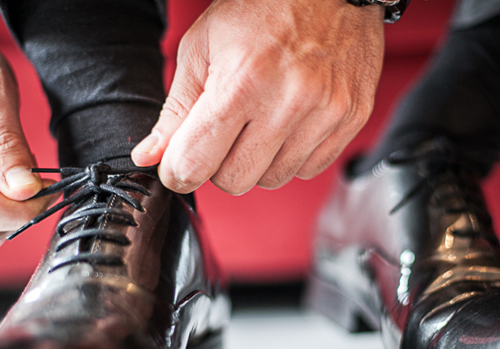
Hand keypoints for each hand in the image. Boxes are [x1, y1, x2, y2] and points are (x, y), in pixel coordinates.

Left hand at [131, 0, 384, 194]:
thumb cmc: (263, 8)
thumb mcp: (202, 47)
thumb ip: (176, 110)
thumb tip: (149, 157)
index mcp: (243, 80)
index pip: (195, 163)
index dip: (178, 170)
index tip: (178, 163)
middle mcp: (289, 101)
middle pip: (234, 181)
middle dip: (219, 164)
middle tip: (224, 131)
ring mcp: (325, 113)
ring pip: (272, 179)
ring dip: (258, 159)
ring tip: (261, 118)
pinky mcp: (350, 120)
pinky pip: (308, 169)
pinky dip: (292, 154)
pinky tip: (290, 121)